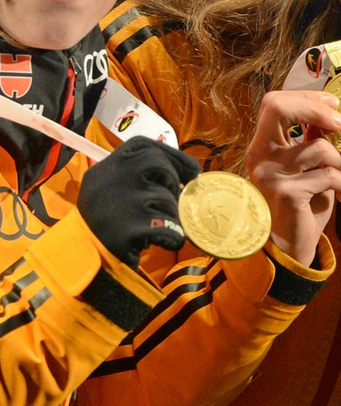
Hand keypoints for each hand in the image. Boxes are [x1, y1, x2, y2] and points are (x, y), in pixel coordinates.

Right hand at [77, 137, 200, 266]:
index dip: (173, 154)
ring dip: (173, 214)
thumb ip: (136, 175)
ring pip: (166, 198)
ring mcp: (118, 203)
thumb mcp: (109, 190)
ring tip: (161, 226)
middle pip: (155, 162)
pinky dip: (174, 236)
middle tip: (176, 196)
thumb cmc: (107, 223)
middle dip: (173, 178)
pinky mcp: (128, 229)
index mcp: (103, 168)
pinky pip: (169, 226)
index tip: (191, 170)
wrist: (83, 261)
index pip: (141, 144)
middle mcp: (108, 180)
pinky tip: (166, 241)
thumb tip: (186, 168)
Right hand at [245, 90, 340, 264]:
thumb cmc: (302, 202)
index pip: (274, 103)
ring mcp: (271, 174)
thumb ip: (312, 140)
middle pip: (280, 109)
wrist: (291, 245)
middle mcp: (260, 155)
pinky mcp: (287, 194)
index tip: (333, 105)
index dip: (307, 98)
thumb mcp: (307, 165)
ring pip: (320, 148)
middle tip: (340, 124)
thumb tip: (332, 111)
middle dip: (317, 110)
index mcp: (263, 144)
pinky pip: (329, 175)